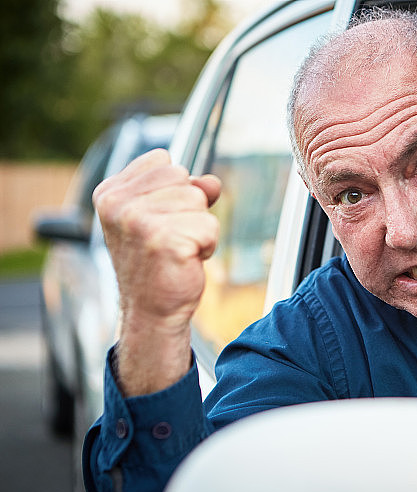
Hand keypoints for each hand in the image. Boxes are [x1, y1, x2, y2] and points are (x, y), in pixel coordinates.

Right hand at [93, 149, 220, 395]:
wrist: (152, 310)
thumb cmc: (157, 264)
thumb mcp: (164, 217)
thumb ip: (187, 191)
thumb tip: (212, 182)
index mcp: (110, 193)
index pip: (163, 161)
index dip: (174, 189)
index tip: (161, 219)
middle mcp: (118, 205)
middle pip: (184, 177)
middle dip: (189, 208)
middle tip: (172, 238)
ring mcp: (138, 222)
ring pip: (199, 200)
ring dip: (199, 228)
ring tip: (178, 250)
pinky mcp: (164, 240)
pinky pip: (209, 226)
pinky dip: (207, 245)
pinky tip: (186, 260)